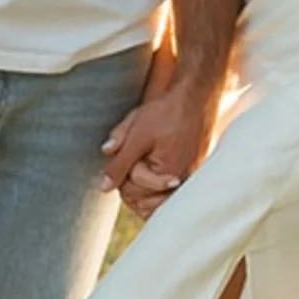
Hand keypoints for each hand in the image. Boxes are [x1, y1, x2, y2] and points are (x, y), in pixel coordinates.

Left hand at [100, 83, 214, 220]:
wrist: (195, 97)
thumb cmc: (167, 112)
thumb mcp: (137, 134)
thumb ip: (119, 163)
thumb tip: (103, 188)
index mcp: (167, 175)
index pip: (131, 191)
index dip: (123, 172)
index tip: (130, 151)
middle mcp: (181, 183)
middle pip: (142, 199)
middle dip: (131, 180)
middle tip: (134, 155)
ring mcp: (188, 181)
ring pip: (154, 201)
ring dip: (142, 186)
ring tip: (142, 162)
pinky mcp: (191, 175)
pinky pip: (168, 195)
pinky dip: (156, 189)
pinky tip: (152, 172)